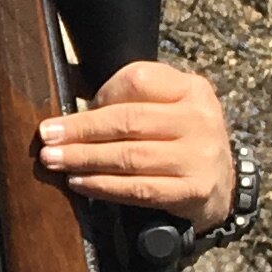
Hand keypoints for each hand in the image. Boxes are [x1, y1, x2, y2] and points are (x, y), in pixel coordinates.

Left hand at [36, 58, 236, 230]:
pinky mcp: (193, 191)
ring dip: (85, 158)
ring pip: (131, 156)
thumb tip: (68, 100)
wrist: (224, 184)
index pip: (139, 80)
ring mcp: (199, 157)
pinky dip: (105, 186)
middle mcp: (200, 119)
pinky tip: (80, 183)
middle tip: (47, 137)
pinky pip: (140, 189)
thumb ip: (130, 98)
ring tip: (54, 160)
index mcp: (191, 89)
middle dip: (82, 129)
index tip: (73, 110)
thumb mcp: (169, 106)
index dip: (102, 94)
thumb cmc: (180, 139)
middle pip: (129, 120)